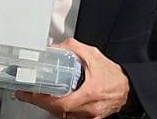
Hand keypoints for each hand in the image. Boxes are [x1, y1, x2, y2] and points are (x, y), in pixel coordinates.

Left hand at [16, 38, 130, 118]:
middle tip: (28, 94)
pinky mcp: (91, 118)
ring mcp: (90, 115)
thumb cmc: (113, 74)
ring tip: (38, 96)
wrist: (129, 87)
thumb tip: (54, 46)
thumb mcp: (92, 55)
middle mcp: (89, 108)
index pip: (59, 103)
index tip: (27, 93)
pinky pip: (72, 117)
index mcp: (89, 93)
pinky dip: (61, 110)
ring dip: (50, 106)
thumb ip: (72, 48)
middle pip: (58, 111)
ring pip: (64, 115)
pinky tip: (54, 102)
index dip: (40, 100)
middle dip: (40, 102)